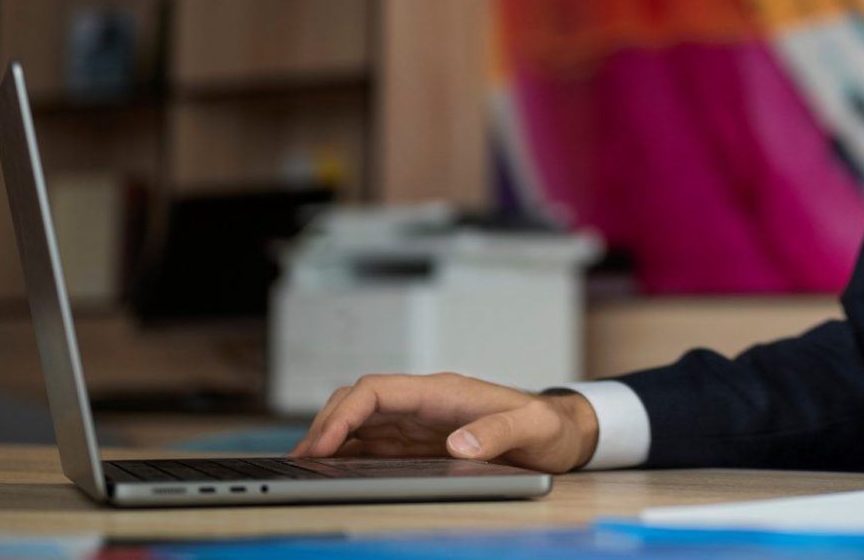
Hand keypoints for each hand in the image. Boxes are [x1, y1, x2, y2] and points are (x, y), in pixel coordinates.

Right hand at [289, 372, 600, 472]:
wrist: (563, 433)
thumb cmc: (548, 427)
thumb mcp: (533, 430)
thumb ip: (498, 433)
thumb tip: (458, 445)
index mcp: (443, 392)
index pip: (378, 390)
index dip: (343, 413)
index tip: (321, 443)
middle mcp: (425, 403)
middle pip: (359, 402)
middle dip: (325, 425)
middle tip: (299, 462)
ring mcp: (421, 423)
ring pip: (361, 423)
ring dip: (331, 441)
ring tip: (304, 470)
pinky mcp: (422, 443)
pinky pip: (374, 444)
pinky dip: (348, 454)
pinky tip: (333, 473)